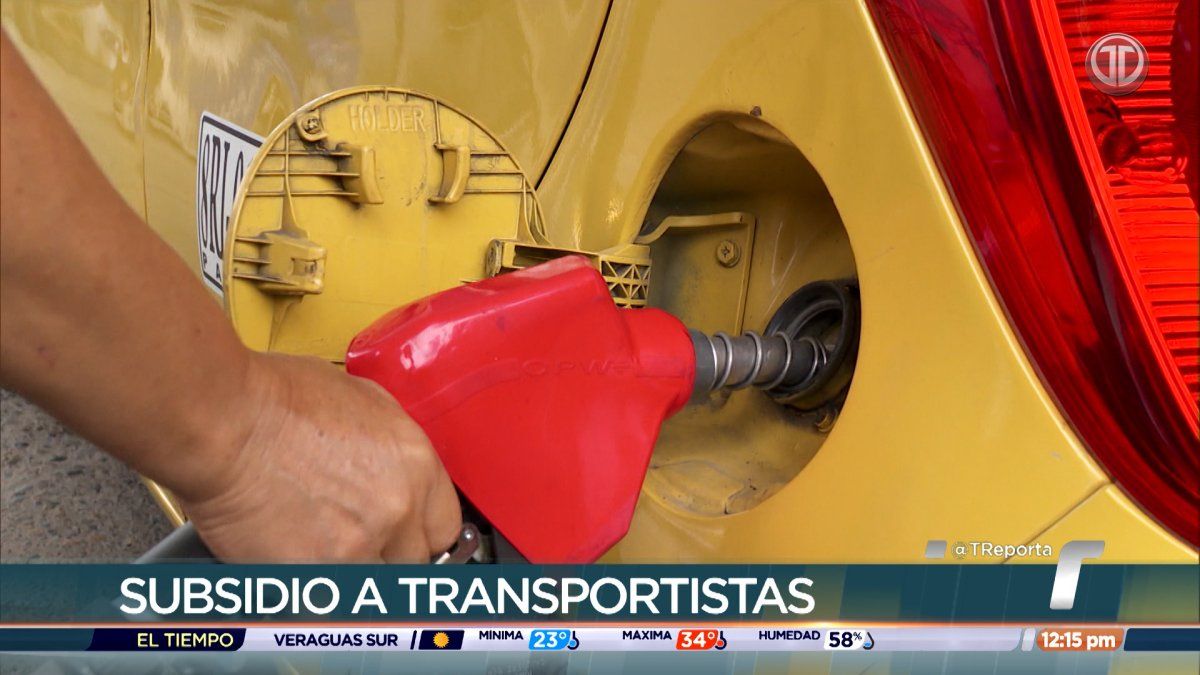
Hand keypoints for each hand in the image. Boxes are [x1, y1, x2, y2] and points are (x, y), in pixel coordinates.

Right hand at [175, 352, 461, 561]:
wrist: (222, 421)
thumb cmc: (274, 399)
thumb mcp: (361, 399)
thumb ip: (390, 443)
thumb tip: (395, 464)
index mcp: (416, 463)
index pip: (445, 526)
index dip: (421, 533)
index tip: (405, 537)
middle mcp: (398, 507)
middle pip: (415, 561)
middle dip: (389, 556)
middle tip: (356, 543)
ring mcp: (360, 544)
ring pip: (376, 586)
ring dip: (354, 575)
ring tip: (321, 551)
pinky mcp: (317, 571)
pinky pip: (333, 597)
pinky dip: (317, 588)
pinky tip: (296, 561)